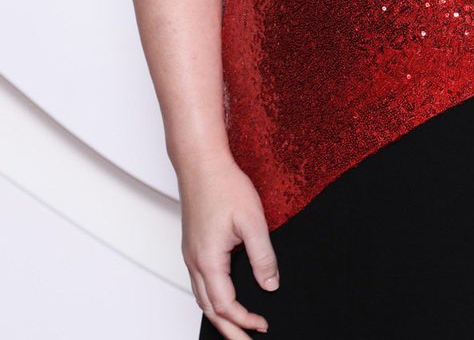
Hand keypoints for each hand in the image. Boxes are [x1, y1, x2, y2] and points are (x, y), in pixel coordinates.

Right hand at [178, 150, 278, 336]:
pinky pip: (199, 281)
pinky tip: (225, 294)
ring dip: (218, 315)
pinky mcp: (193, 245)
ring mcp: (190, 253)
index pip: (225, 305)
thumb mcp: (253, 221)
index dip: (244, 320)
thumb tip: (270, 284)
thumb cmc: (224, 185)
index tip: (263, 325)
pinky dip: (212, 297)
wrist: (202, 163)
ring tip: (237, 326)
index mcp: (208, 260)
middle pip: (208, 309)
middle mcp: (194, 261)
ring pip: (201, 297)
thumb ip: (263, 256)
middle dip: (228, 329)